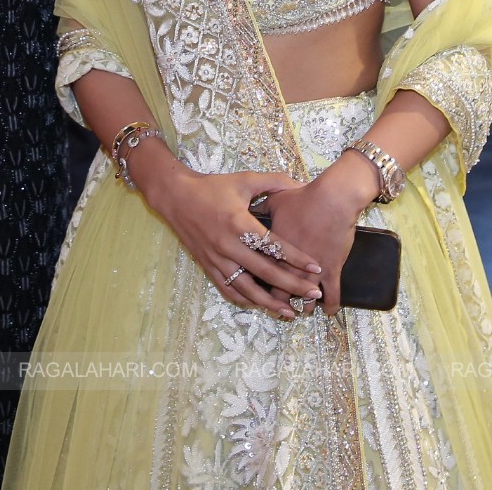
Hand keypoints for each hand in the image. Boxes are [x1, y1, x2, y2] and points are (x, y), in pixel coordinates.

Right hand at [139, 157, 323, 319]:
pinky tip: (260, 305)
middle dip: (292, 285)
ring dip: (270, 302)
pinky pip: (228, 289)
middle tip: (313, 293)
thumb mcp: (244, 179)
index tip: (316, 267)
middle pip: (265, 271)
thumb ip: (273, 182)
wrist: (175, 196)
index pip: (274, 246)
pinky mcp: (208, 266)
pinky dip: (245, 300)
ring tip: (290, 311)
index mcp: (240, 223)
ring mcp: (217, 259)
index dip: (297, 258)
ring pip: (247, 288)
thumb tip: (300, 184)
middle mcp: (229, 245)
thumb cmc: (212, 187)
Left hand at [263, 153, 376, 315]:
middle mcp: (288, 265)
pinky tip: (329, 312)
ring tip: (302, 310)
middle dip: (279, 302)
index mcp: (271, 250)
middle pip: (280, 292)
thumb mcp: (275, 200)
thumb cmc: (303, 198)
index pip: (261, 274)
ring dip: (303, 305)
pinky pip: (332, 294)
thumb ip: (261, 206)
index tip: (259, 293)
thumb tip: (252, 205)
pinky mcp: (331, 271)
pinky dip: (331, 305)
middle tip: (280, 308)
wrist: (332, 200)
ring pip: (304, 297)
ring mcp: (310, 271)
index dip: (259, 285)